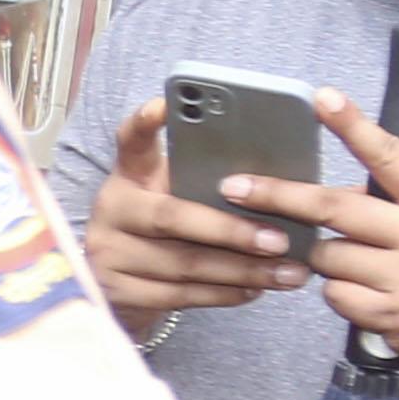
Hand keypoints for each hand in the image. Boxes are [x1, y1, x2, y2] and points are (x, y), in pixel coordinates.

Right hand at [82, 99, 312, 321]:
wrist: (117, 286)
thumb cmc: (163, 233)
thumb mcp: (173, 198)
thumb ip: (205, 186)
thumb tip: (276, 186)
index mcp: (130, 175)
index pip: (131, 140)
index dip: (144, 122)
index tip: (164, 104)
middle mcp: (112, 208)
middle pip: (171, 216)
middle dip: (231, 230)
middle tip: (280, 239)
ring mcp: (109, 251)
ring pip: (185, 263)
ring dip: (244, 270)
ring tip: (290, 273)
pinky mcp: (117, 290)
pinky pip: (181, 295)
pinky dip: (224, 294)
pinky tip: (256, 290)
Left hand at [236, 89, 398, 399]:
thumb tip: (347, 190)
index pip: (393, 155)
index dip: (354, 125)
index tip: (321, 98)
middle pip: (335, 207)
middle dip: (279, 195)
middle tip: (236, 186)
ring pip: (328, 255)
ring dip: (328, 257)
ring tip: (365, 266)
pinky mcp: (393, 318)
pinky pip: (336, 296)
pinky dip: (341, 293)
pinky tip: (372, 296)